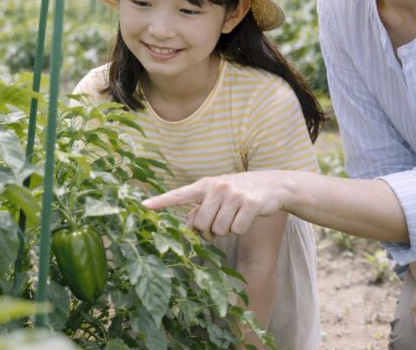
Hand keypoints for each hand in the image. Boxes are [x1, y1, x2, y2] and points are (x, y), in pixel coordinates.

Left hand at [143, 171, 285, 240]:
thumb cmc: (237, 194)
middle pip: (201, 225)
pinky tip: (246, 217)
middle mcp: (217, 187)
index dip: (161, 202)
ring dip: (227, 231)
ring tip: (234, 216)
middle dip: (209, 231)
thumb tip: (187, 229)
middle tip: (220, 221)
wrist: (272, 185)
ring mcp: (234, 194)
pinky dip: (241, 229)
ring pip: (219, 230)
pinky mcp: (250, 203)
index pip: (179, 194)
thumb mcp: (216, 197)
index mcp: (204, 185)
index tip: (143, 206)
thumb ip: (199, 211)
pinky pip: (237, 230)